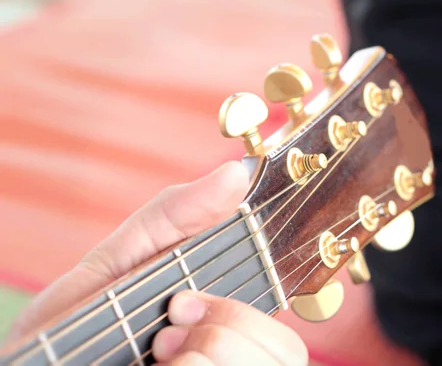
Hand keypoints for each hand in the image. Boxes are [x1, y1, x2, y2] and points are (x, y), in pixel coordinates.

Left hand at [4, 161, 307, 365]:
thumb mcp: (119, 260)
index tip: (187, 302)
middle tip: (167, 329)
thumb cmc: (75, 321)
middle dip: (223, 332)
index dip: (246, 313)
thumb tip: (236, 174)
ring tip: (158, 353)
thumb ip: (176, 216)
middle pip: (286, 351)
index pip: (286, 328)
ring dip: (205, 358)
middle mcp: (239, 358)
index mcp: (228, 322)